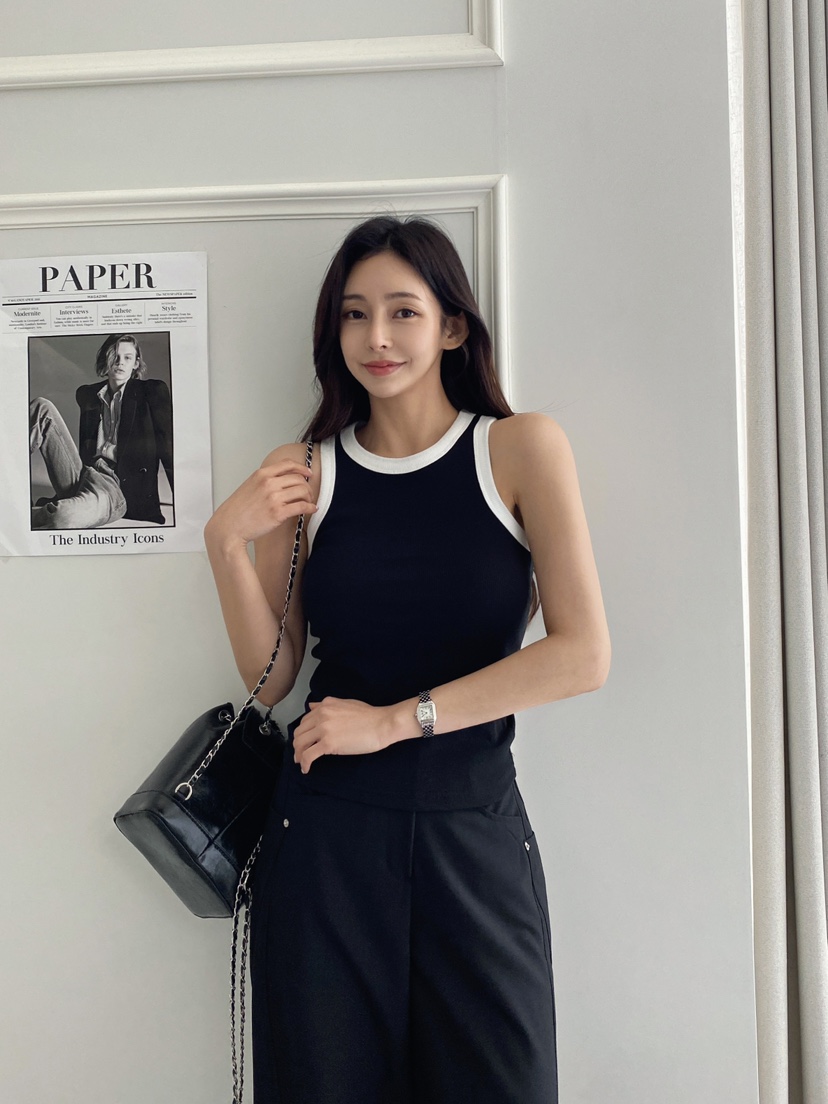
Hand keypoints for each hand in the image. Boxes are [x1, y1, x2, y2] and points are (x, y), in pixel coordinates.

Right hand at [205, 458, 314, 550]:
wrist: (228, 527)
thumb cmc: (238, 510)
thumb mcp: (250, 486)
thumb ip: (265, 480)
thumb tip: (284, 479)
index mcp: (262, 474)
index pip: (288, 464)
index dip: (302, 468)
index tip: (308, 473)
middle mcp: (269, 483)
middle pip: (299, 478)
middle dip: (307, 486)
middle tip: (308, 494)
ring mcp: (274, 498)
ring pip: (303, 491)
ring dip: (309, 497)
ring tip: (308, 503)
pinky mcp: (278, 513)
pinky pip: (302, 506)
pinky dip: (310, 507)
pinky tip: (311, 509)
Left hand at [292, 697, 415, 773]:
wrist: (382, 724)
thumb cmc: (369, 715)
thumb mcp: (345, 703)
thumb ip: (327, 704)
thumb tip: (312, 706)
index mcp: (325, 706)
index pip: (305, 721)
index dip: (302, 733)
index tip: (304, 742)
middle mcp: (321, 715)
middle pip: (299, 733)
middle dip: (297, 745)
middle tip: (300, 754)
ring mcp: (324, 729)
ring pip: (300, 744)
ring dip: (298, 755)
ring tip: (302, 762)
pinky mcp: (329, 744)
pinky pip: (309, 755)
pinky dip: (304, 764)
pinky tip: (307, 769)